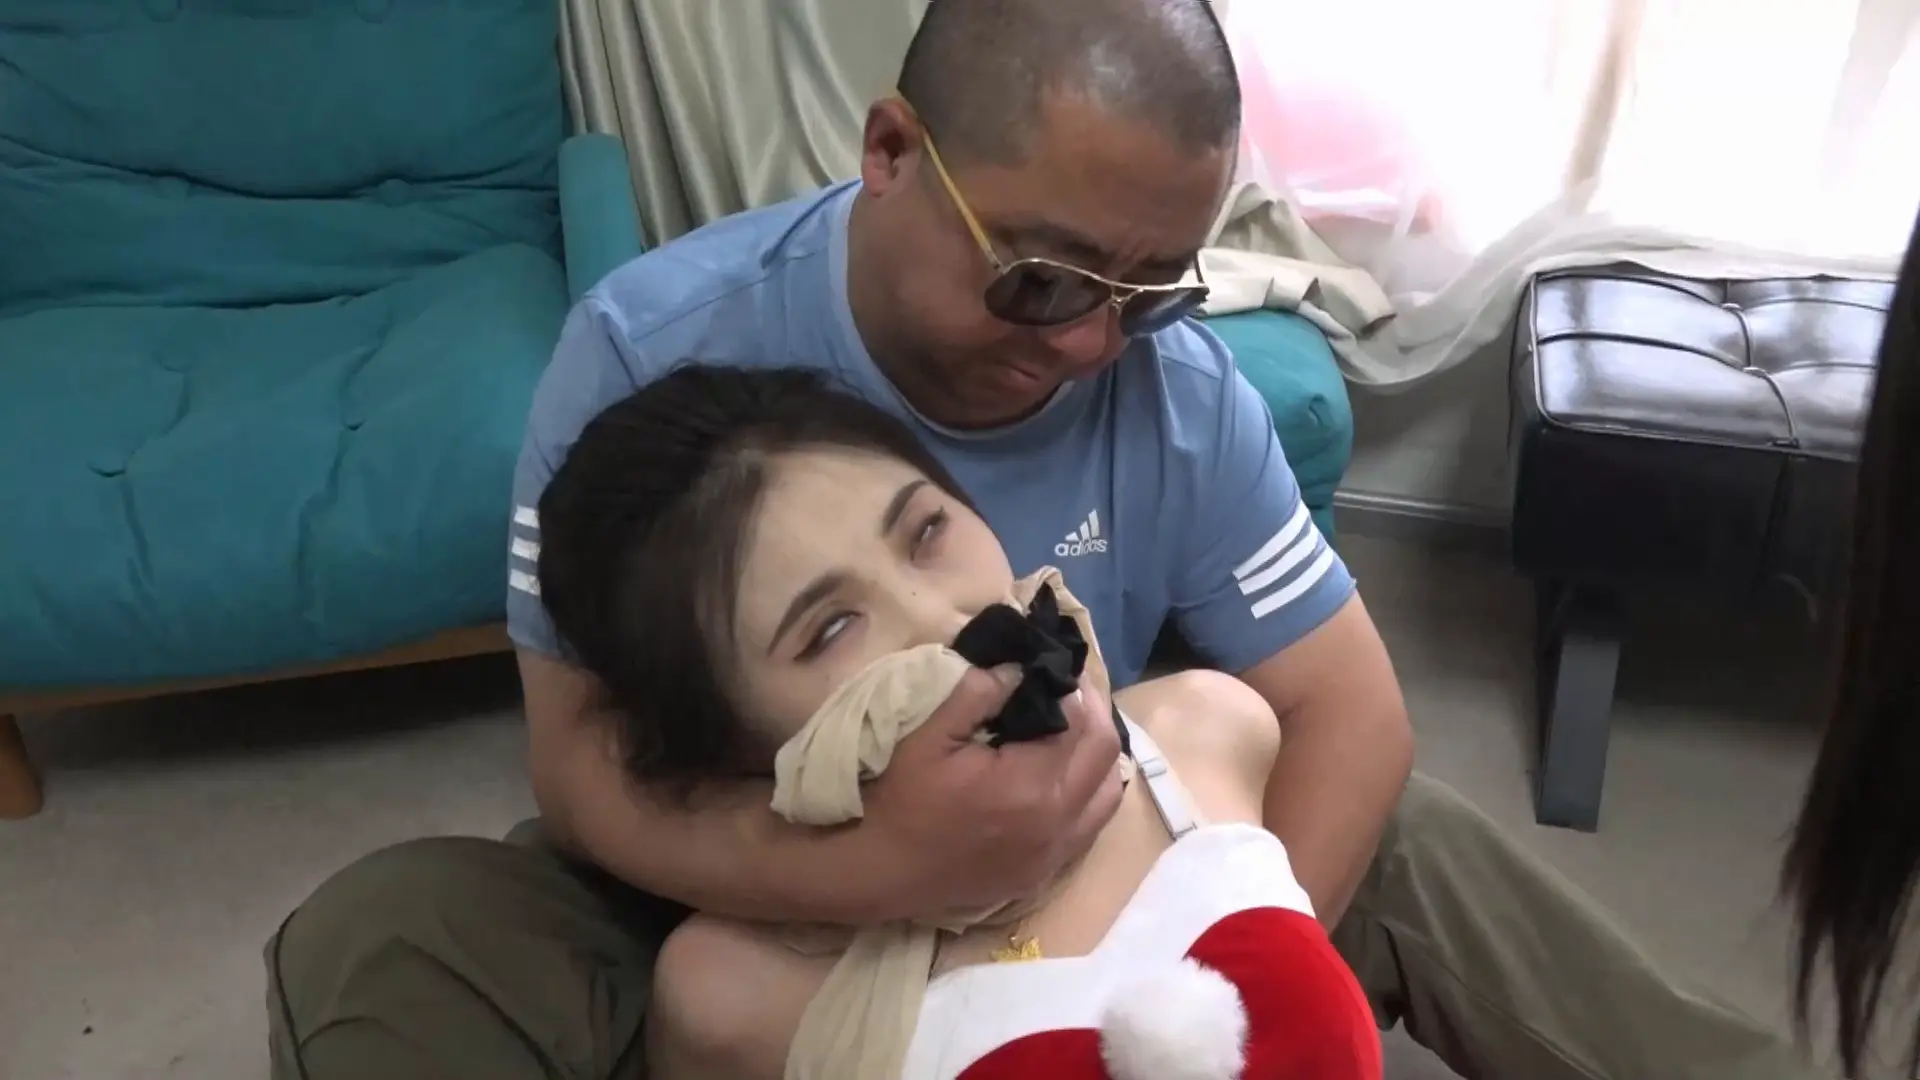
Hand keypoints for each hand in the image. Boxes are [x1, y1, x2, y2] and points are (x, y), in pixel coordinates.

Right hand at [860, 663, 1126, 918]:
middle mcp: (1057, 822)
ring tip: (1072, 729)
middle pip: (1104, 755)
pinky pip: (1090, 826)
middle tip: (1069, 689)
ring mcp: (1055, 853)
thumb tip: (1018, 669)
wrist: (881, 873)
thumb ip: (976, 694)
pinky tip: (1062, 775)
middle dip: (1094, 714)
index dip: (1075, 689)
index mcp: (1030, 786)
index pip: (1081, 724)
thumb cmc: (901, 802)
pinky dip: (1089, 793)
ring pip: (1108, 794)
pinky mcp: (1045, 872)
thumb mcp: (928, 737)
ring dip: (1097, 755)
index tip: (1058, 666)